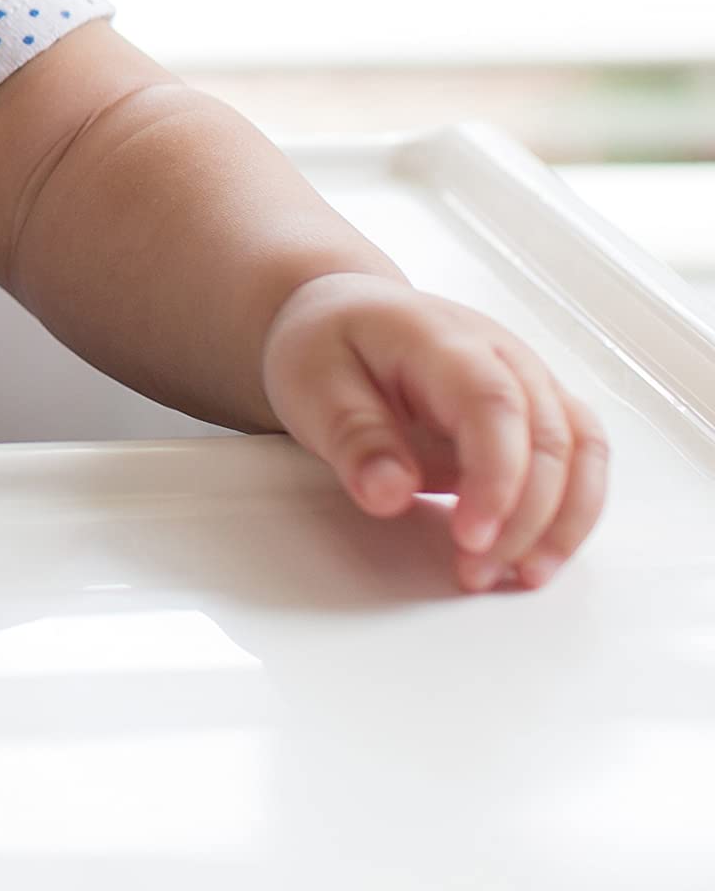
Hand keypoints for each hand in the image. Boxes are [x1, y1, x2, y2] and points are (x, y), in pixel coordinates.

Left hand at [259, 271, 609, 593]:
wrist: (343, 313)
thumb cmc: (328, 343)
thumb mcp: (310, 383)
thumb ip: (353, 438)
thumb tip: (389, 494)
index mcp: (439, 337)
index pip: (493, 404)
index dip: (495, 477)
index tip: (471, 538)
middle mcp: (501, 353)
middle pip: (547, 437)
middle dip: (522, 518)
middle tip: (475, 571)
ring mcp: (528, 379)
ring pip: (581, 451)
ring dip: (561, 522)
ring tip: (520, 577)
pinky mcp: (538, 410)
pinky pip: (579, 462)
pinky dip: (568, 513)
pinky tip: (535, 556)